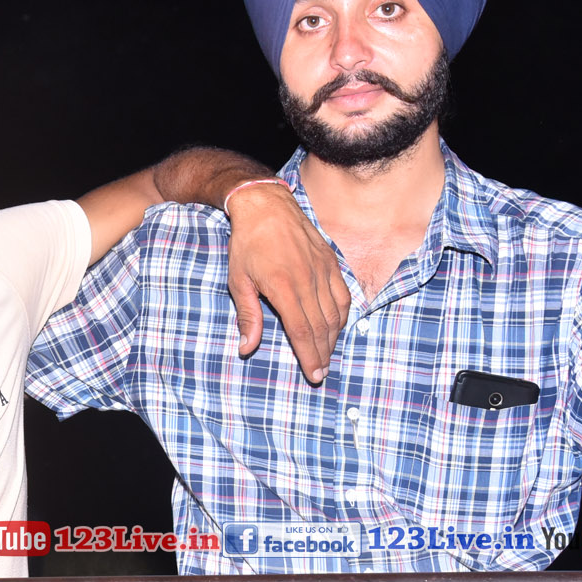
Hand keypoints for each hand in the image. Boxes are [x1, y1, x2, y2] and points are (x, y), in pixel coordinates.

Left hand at [225, 184, 349, 382]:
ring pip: (335, 313)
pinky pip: (343, 294)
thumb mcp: (238, 281)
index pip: (302, 331)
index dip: (309, 356)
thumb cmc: (246, 244)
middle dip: (322, 354)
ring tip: (326, 355)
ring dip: (333, 338)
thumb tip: (247, 348)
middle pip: (321, 327)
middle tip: (321, 373)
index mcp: (283, 286)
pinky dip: (342, 314)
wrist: (265, 205)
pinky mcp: (330, 261)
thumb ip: (248, 316)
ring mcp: (322, 269)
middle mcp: (307, 279)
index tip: (314, 375)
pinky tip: (336, 327)